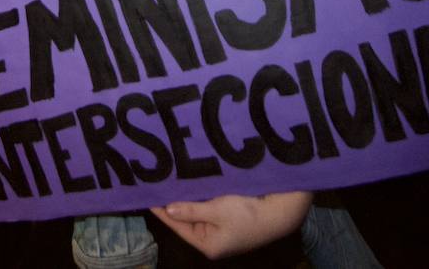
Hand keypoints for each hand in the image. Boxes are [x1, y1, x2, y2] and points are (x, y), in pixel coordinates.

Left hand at [150, 191, 311, 259]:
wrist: (281, 211)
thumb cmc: (247, 213)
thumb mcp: (216, 211)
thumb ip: (190, 210)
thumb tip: (167, 209)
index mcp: (207, 245)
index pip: (177, 226)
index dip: (162, 210)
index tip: (147, 196)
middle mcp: (212, 240)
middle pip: (186, 219)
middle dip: (174, 202)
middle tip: (155, 184)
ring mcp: (221, 231)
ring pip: (197, 211)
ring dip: (186, 198)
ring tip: (168, 182)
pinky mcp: (229, 220)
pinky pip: (208, 208)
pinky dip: (199, 197)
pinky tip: (189, 184)